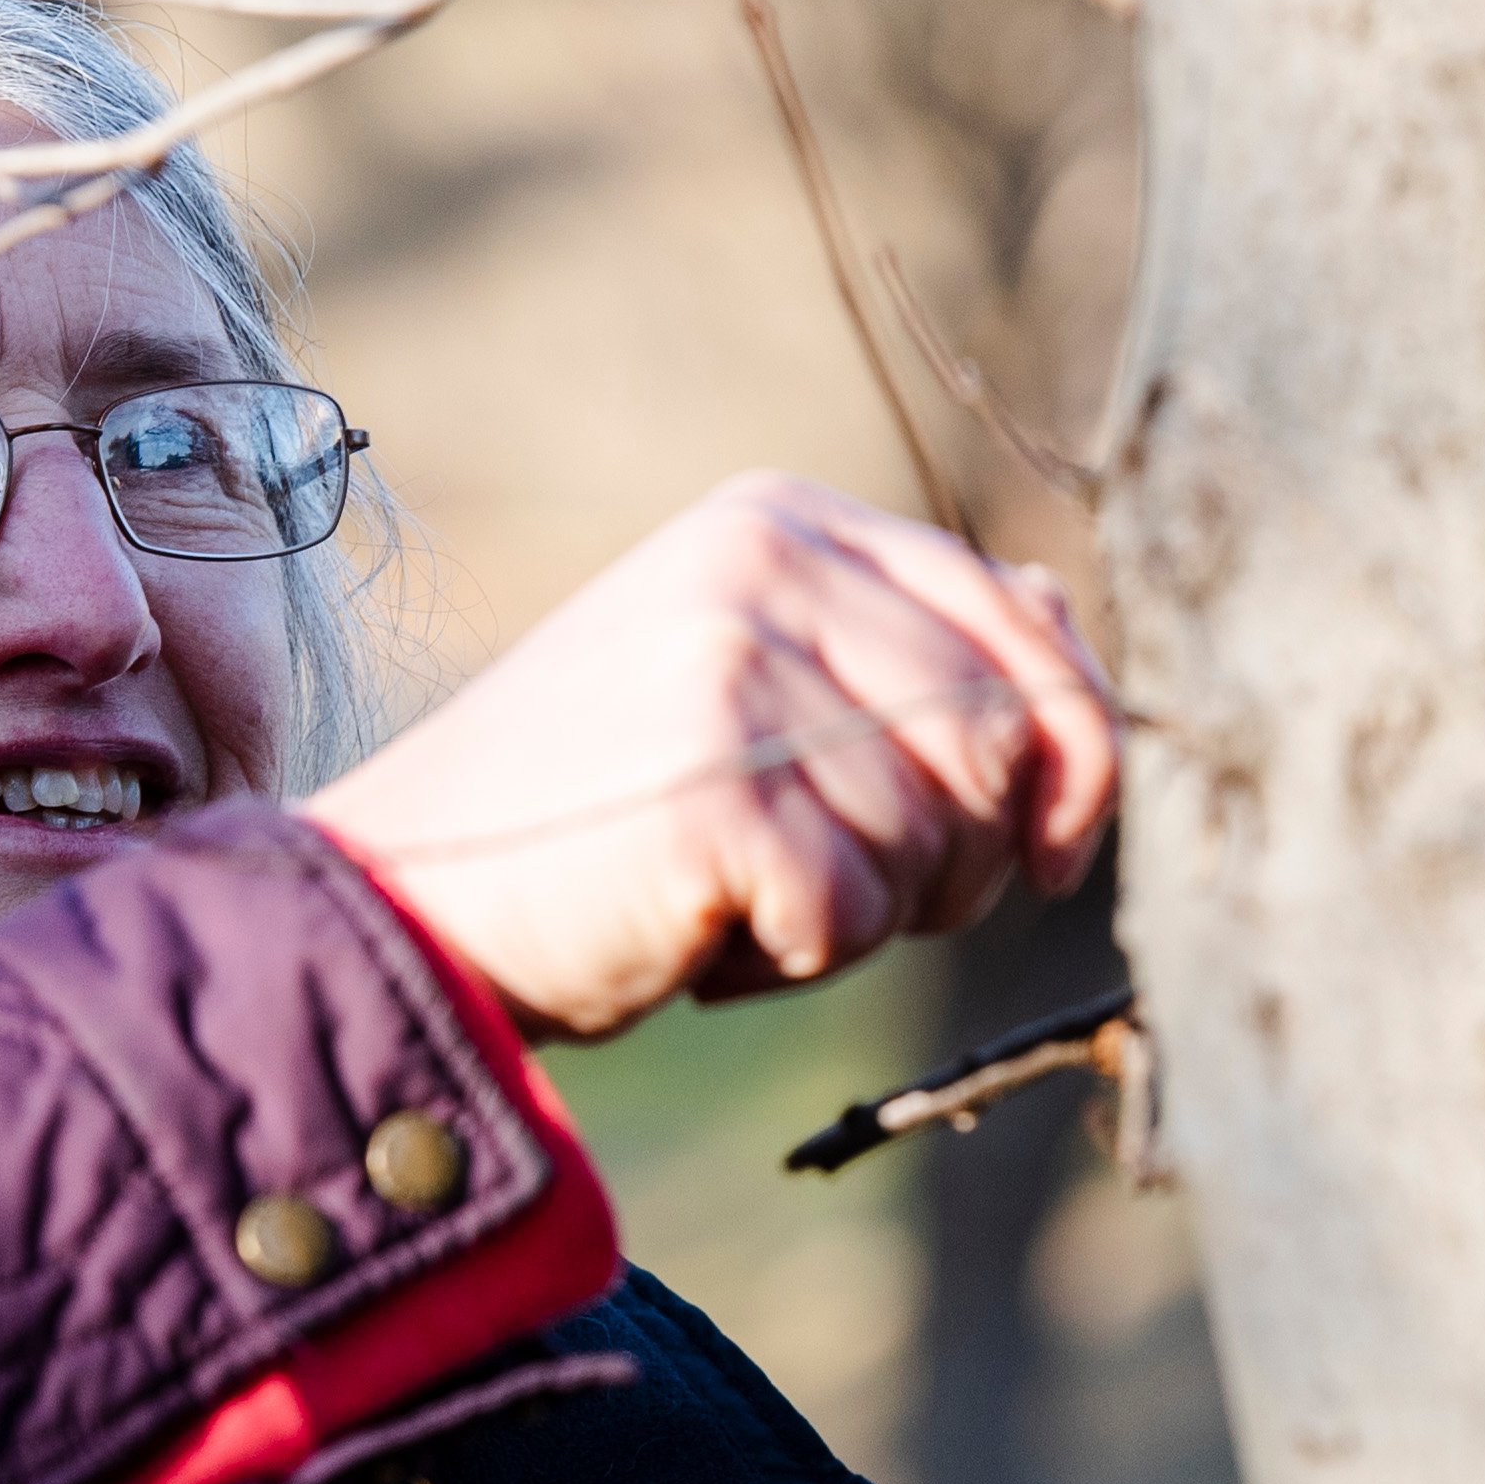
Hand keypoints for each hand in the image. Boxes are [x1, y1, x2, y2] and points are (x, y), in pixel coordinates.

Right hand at [305, 474, 1118, 1045]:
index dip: (1082, 755)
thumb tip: (1061, 614)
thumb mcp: (749, 678)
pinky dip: (789, 964)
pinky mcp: (710, 787)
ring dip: (857, 919)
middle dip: (961, 861)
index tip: (1059, 854)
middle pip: (998, 744)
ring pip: (930, 841)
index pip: (1020, 626)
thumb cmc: (590, 809)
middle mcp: (760, 565)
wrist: (402, 892)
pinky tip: (694, 936)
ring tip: (731, 902)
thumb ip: (899, 640)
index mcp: (781, 519)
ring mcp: (730, 667)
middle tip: (841, 897)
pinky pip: (847, 915)